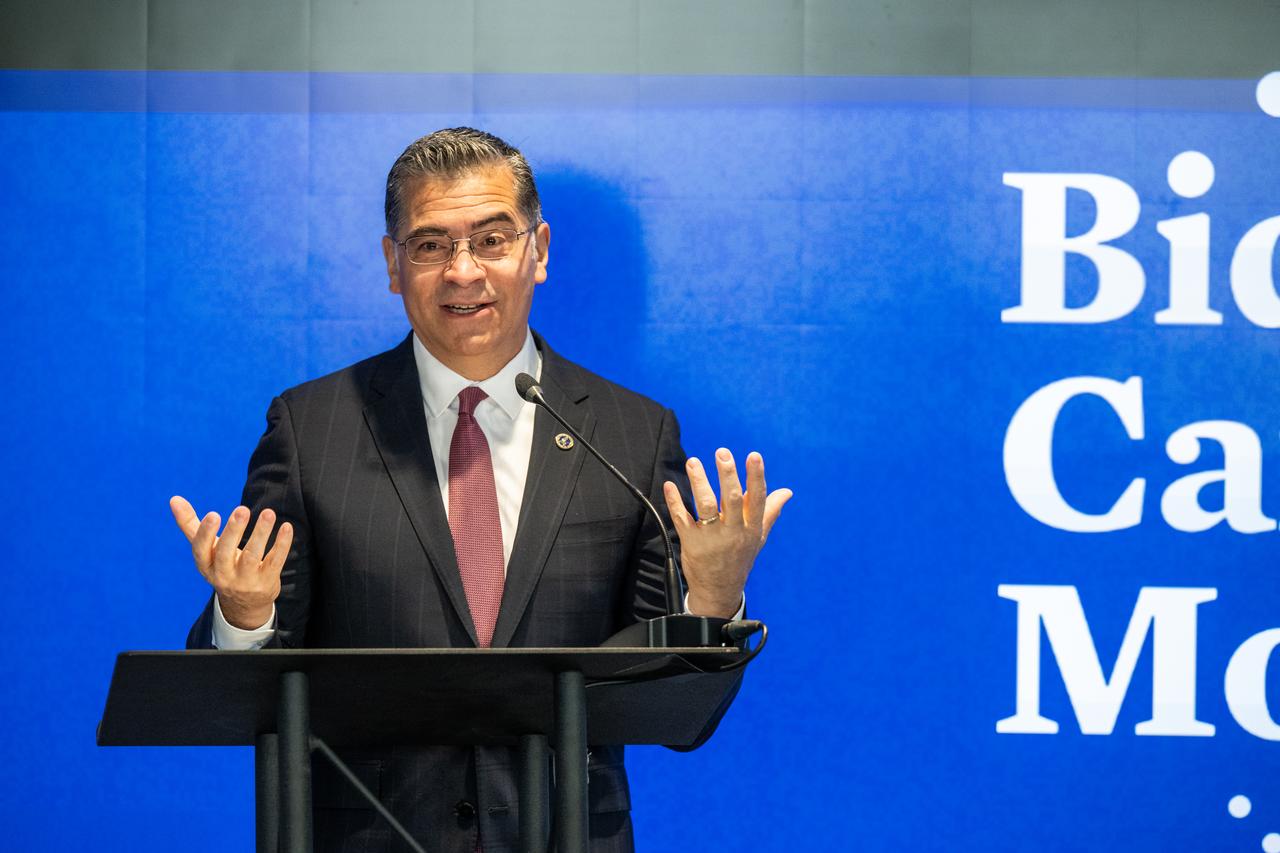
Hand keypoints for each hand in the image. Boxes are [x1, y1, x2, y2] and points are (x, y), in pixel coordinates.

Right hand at [169, 495, 293, 629]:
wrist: (244, 604)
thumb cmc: (222, 565)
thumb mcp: (205, 551)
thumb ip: (190, 525)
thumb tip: (174, 499)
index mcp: (205, 565)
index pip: (201, 550)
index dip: (205, 533)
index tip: (213, 514)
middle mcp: (223, 575)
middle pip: (226, 553)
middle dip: (234, 531)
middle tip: (242, 509)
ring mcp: (245, 580)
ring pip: (253, 556)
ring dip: (261, 534)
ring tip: (268, 513)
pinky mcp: (266, 582)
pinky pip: (275, 561)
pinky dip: (282, 545)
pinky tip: (286, 527)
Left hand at [661, 449, 791, 617]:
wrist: (719, 590)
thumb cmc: (740, 558)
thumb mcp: (758, 537)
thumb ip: (770, 512)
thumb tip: (786, 491)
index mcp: (751, 528)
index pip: (758, 499)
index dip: (756, 477)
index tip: (754, 455)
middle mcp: (733, 532)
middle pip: (732, 499)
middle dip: (727, 475)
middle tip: (722, 453)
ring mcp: (711, 538)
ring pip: (705, 506)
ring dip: (698, 482)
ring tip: (693, 462)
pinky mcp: (691, 542)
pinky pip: (681, 519)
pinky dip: (674, 501)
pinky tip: (670, 485)